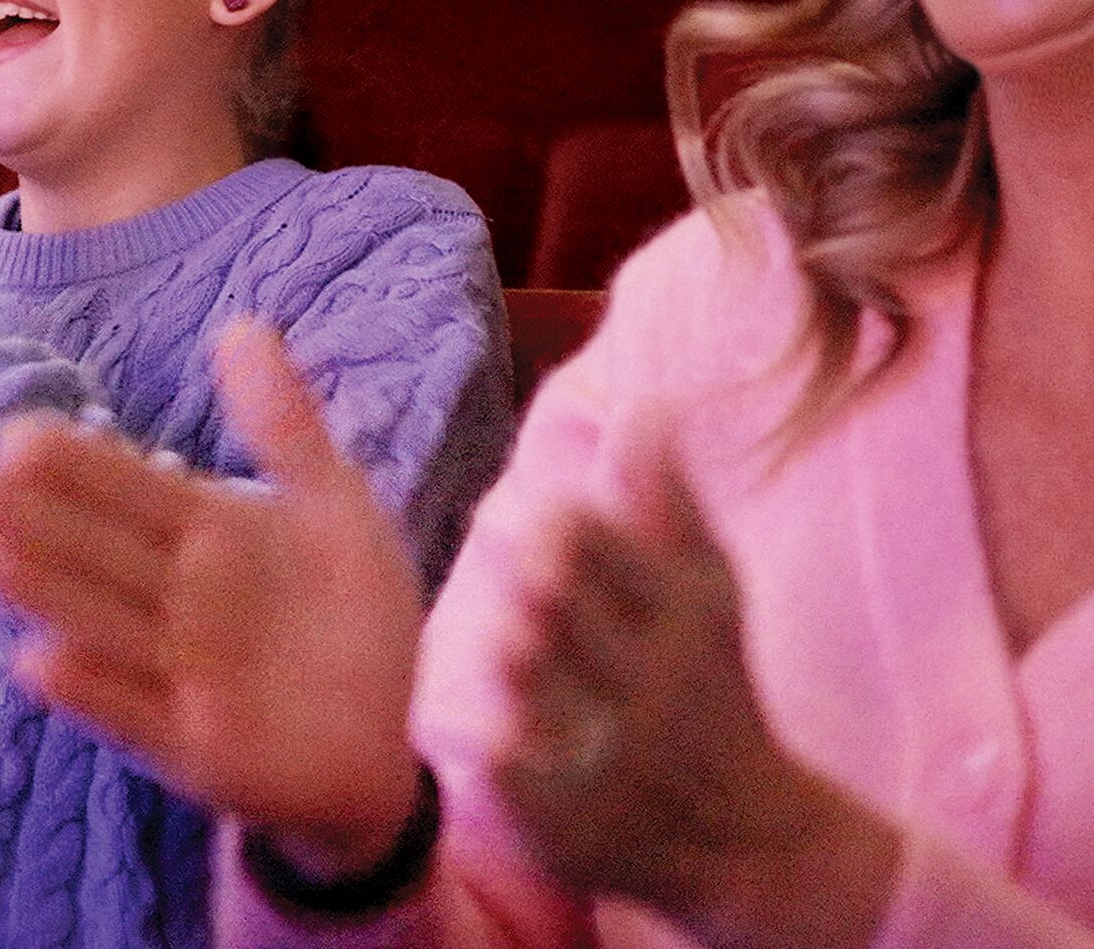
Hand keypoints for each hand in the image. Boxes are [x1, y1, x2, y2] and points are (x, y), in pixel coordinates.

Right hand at [0, 321, 425, 875]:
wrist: (385, 727)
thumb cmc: (350, 605)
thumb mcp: (331, 499)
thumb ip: (282, 421)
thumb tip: (242, 322)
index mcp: (205, 529)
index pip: (128, 484)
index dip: (75, 460)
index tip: (12, 432)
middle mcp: (177, 595)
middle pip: (94, 547)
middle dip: (28, 515)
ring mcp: (179, 670)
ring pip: (101, 619)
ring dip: (43, 588)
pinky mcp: (194, 744)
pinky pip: (137, 714)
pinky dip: (93, 691)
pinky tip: (40, 662)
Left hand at [490, 458, 898, 948]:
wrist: (757, 845)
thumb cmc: (718, 687)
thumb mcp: (712, 591)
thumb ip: (669, 497)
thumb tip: (647, 402)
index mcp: (688, 617)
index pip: (586, 534)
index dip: (550, 520)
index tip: (545, 526)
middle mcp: (657, 688)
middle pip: (540, 595)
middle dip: (522, 576)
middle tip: (523, 577)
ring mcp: (614, 762)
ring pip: (513, 667)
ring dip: (507, 649)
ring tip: (529, 649)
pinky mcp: (572, 826)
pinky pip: (494, 753)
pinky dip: (492, 735)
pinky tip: (516, 730)